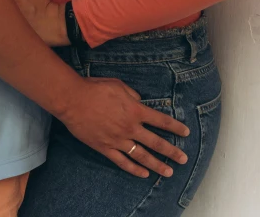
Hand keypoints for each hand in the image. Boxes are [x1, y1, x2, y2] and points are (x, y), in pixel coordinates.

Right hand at [61, 77, 189, 178]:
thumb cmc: (95, 88)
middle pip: (156, 142)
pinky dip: (134, 169)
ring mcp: (118, 140)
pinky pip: (123, 162)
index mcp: (135, 110)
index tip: (186, 133)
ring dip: (157, 165)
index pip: (161, 121)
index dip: (175, 127)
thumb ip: (132, 95)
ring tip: (168, 172)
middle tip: (183, 159)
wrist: (73, 100)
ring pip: (142, 156)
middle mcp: (130, 128)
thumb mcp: (118, 85)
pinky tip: (143, 174)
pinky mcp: (106, 148)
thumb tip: (140, 101)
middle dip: (172, 151)